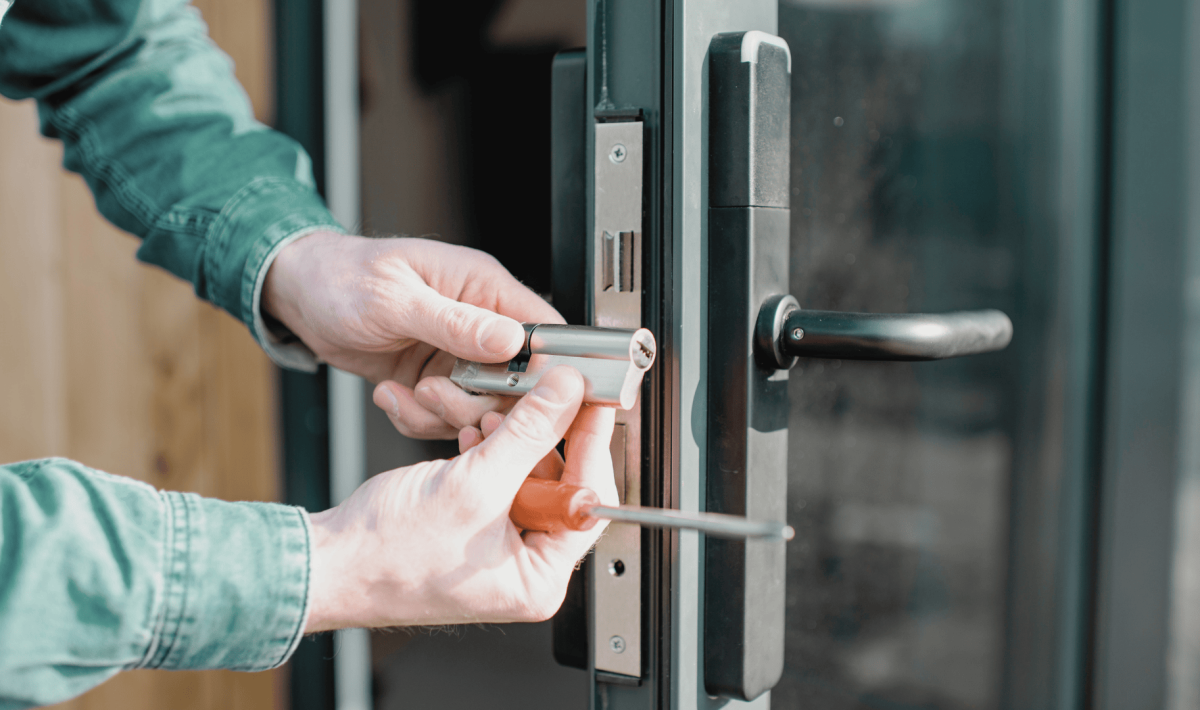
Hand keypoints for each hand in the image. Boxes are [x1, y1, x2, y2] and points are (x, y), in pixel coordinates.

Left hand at [262, 232, 562, 437]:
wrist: (300, 295)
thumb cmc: (341, 277)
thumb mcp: (395, 299)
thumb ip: (455, 322)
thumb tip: (511, 339)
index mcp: (483, 286)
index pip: (544, 331)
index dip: (545, 370)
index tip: (518, 397)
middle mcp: (479, 322)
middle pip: (516, 382)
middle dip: (477, 402)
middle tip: (435, 394)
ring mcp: (457, 355)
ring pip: (480, 407)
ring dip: (441, 414)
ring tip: (406, 394)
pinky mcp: (435, 380)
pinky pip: (445, 416)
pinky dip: (417, 419)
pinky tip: (390, 395)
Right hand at [304, 367, 617, 630]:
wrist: (327, 563)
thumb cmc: (386, 556)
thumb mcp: (473, 484)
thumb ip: (528, 434)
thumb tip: (566, 396)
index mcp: (539, 579)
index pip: (588, 501)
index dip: (591, 444)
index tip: (593, 402)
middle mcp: (525, 567)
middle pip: (560, 483)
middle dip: (540, 436)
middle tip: (544, 394)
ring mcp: (499, 546)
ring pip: (526, 473)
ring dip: (509, 437)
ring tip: (490, 415)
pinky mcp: (474, 525)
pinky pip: (498, 478)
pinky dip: (487, 450)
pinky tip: (472, 434)